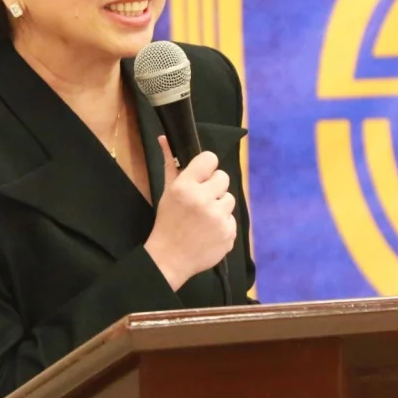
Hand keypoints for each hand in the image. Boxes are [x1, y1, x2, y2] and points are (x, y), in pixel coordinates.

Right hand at [143, 136, 236, 290]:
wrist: (169, 259)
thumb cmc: (167, 222)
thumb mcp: (167, 193)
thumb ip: (171, 165)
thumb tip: (165, 138)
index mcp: (186, 187)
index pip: (210, 159)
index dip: (207, 167)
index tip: (202, 176)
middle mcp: (204, 200)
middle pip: (223, 177)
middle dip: (214, 187)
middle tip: (201, 200)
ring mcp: (218, 218)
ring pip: (229, 199)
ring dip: (219, 206)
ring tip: (204, 218)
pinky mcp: (229, 233)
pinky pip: (232, 219)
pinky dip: (223, 224)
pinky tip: (208, 232)